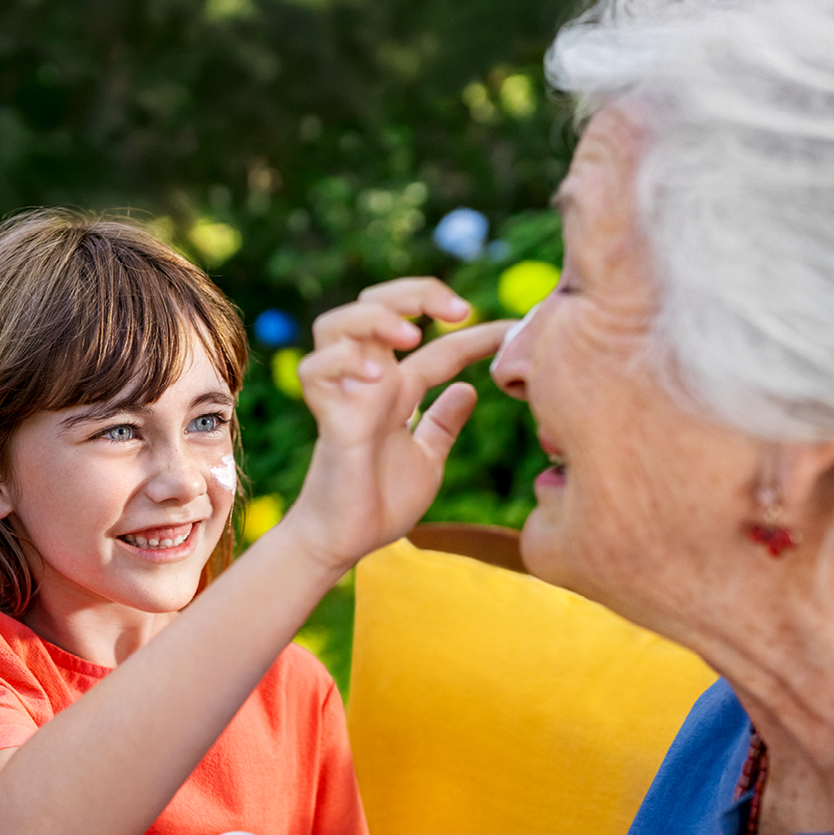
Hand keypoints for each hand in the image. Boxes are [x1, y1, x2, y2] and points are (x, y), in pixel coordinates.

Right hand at [287, 278, 509, 572]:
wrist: (346, 542)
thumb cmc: (380, 502)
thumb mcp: (428, 458)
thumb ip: (443, 424)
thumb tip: (469, 391)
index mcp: (398, 390)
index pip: (440, 348)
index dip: (477, 335)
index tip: (516, 330)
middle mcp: (370, 383)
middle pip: (377, 305)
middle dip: (416, 292)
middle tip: (459, 310)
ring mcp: (345, 395)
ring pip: (337, 324)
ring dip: (375, 318)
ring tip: (411, 337)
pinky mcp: (327, 418)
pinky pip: (316, 370)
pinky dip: (342, 361)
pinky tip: (376, 376)